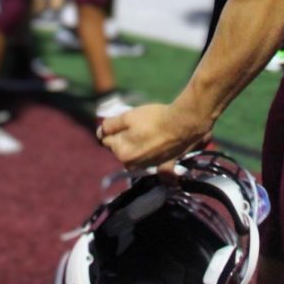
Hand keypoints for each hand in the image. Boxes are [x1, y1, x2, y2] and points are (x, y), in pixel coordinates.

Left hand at [96, 99, 214, 168]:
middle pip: (119, 146)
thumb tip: (100, 132)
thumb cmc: (154, 119)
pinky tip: (157, 137)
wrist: (184, 125)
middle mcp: (131, 164)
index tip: (125, 120)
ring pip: (132, 150)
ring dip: (136, 141)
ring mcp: (145, 166)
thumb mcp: (128, 116)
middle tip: (139, 124)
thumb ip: (110, 125)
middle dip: (124, 135)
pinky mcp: (157, 165)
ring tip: (150, 129)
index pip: (105, 139)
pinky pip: (145, 155)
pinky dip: (147, 147)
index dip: (113, 127)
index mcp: (121, 153)